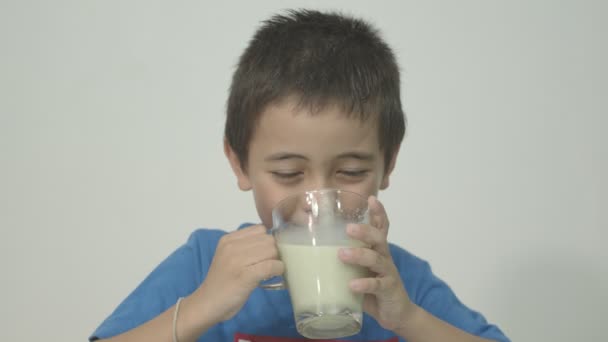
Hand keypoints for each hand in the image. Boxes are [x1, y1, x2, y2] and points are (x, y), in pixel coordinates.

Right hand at [192, 225, 283, 322]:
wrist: (207, 303)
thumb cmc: (222, 282)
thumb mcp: (229, 257)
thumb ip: (246, 246)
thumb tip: (273, 242)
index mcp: (228, 239)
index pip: (260, 229)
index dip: (267, 241)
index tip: (267, 253)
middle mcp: (231, 246)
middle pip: (268, 239)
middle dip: (274, 251)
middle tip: (270, 264)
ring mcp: (237, 260)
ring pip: (271, 250)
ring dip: (277, 261)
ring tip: (271, 270)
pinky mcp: (244, 276)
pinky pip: (270, 266)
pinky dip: (278, 269)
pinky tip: (275, 275)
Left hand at [338, 196, 415, 332]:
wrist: (395, 313)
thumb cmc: (372, 289)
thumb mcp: (359, 271)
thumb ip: (343, 263)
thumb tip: (309, 257)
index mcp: (377, 250)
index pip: (380, 227)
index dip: (378, 213)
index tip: (371, 198)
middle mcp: (384, 257)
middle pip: (378, 238)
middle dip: (364, 231)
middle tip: (348, 228)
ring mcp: (388, 273)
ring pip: (377, 258)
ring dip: (359, 255)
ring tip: (342, 254)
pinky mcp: (389, 290)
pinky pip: (377, 285)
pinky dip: (365, 284)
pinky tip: (352, 285)